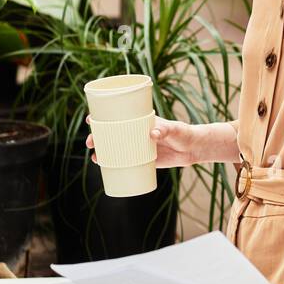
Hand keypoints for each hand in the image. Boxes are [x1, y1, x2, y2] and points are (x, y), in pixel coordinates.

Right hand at [85, 114, 202, 167]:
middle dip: (97, 137)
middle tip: (91, 143)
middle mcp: (135, 133)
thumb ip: (164, 130)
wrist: (192, 149)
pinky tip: (104, 167)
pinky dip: (112, 164)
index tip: (91, 119)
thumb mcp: (174, 129)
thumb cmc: (183, 133)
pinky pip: (124, 162)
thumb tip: (153, 134)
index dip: (101, 117)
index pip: (117, 116)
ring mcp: (137, 146)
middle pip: (110, 133)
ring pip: (114, 148)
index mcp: (139, 121)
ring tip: (96, 157)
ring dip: (102, 152)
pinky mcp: (142, 159)